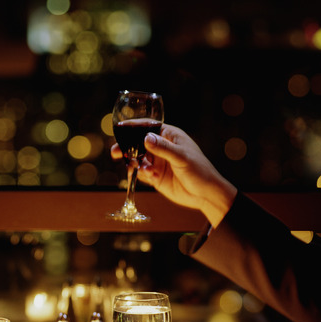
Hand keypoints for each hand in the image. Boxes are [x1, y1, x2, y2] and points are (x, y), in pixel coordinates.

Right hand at [111, 124, 236, 226]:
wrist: (205, 195)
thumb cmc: (199, 170)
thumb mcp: (182, 157)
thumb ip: (163, 148)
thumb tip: (146, 138)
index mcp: (169, 136)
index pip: (148, 126)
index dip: (133, 127)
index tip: (120, 129)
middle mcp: (161, 147)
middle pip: (137, 143)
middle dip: (126, 147)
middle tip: (115, 151)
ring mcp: (157, 162)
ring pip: (137, 158)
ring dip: (133, 162)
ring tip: (136, 167)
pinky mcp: (155, 176)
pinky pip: (141, 172)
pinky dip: (141, 174)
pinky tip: (150, 176)